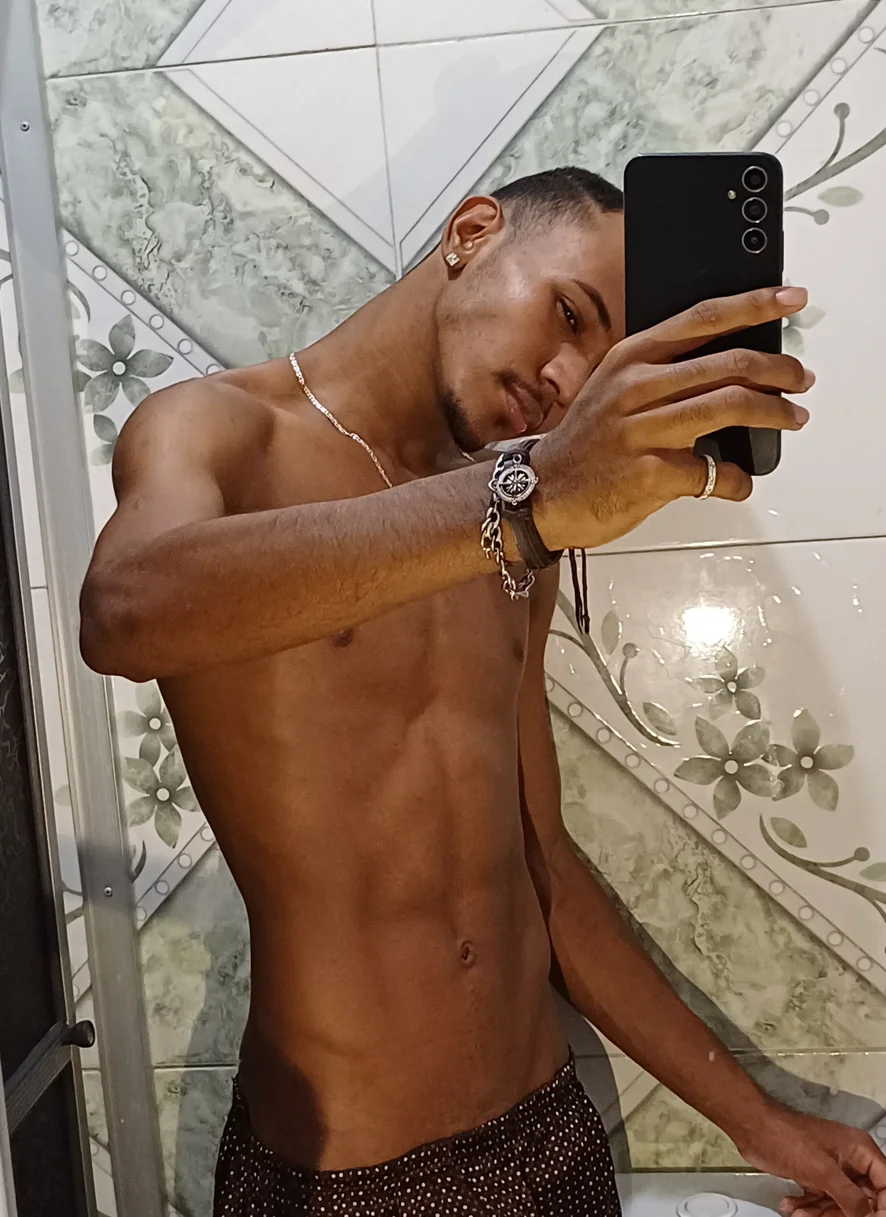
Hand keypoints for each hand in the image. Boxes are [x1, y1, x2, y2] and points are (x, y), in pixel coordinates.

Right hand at [531, 286, 813, 551]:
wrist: (540, 493)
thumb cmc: (584, 446)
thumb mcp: (612, 391)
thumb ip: (661, 374)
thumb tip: (726, 370)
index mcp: (630, 359)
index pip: (703, 318)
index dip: (754, 305)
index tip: (791, 299)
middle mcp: (636, 387)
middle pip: (729, 364)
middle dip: (779, 370)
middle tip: (799, 378)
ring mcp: (642, 431)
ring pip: (730, 407)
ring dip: (774, 413)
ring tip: (791, 418)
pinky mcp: (650, 474)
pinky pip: (714, 473)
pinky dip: (736, 481)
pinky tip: (737, 483)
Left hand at [736, 1105, 885, 1216]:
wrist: (752, 1128)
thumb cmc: (789, 1141)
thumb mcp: (823, 1172)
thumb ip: (851, 1198)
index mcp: (860, 1151)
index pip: (885, 1184)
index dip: (881, 1206)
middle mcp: (850, 1160)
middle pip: (862, 1199)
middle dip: (843, 1214)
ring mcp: (831, 1168)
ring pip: (839, 1203)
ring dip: (820, 1213)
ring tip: (798, 1214)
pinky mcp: (814, 1175)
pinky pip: (821, 1199)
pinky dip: (808, 1207)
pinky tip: (791, 1206)